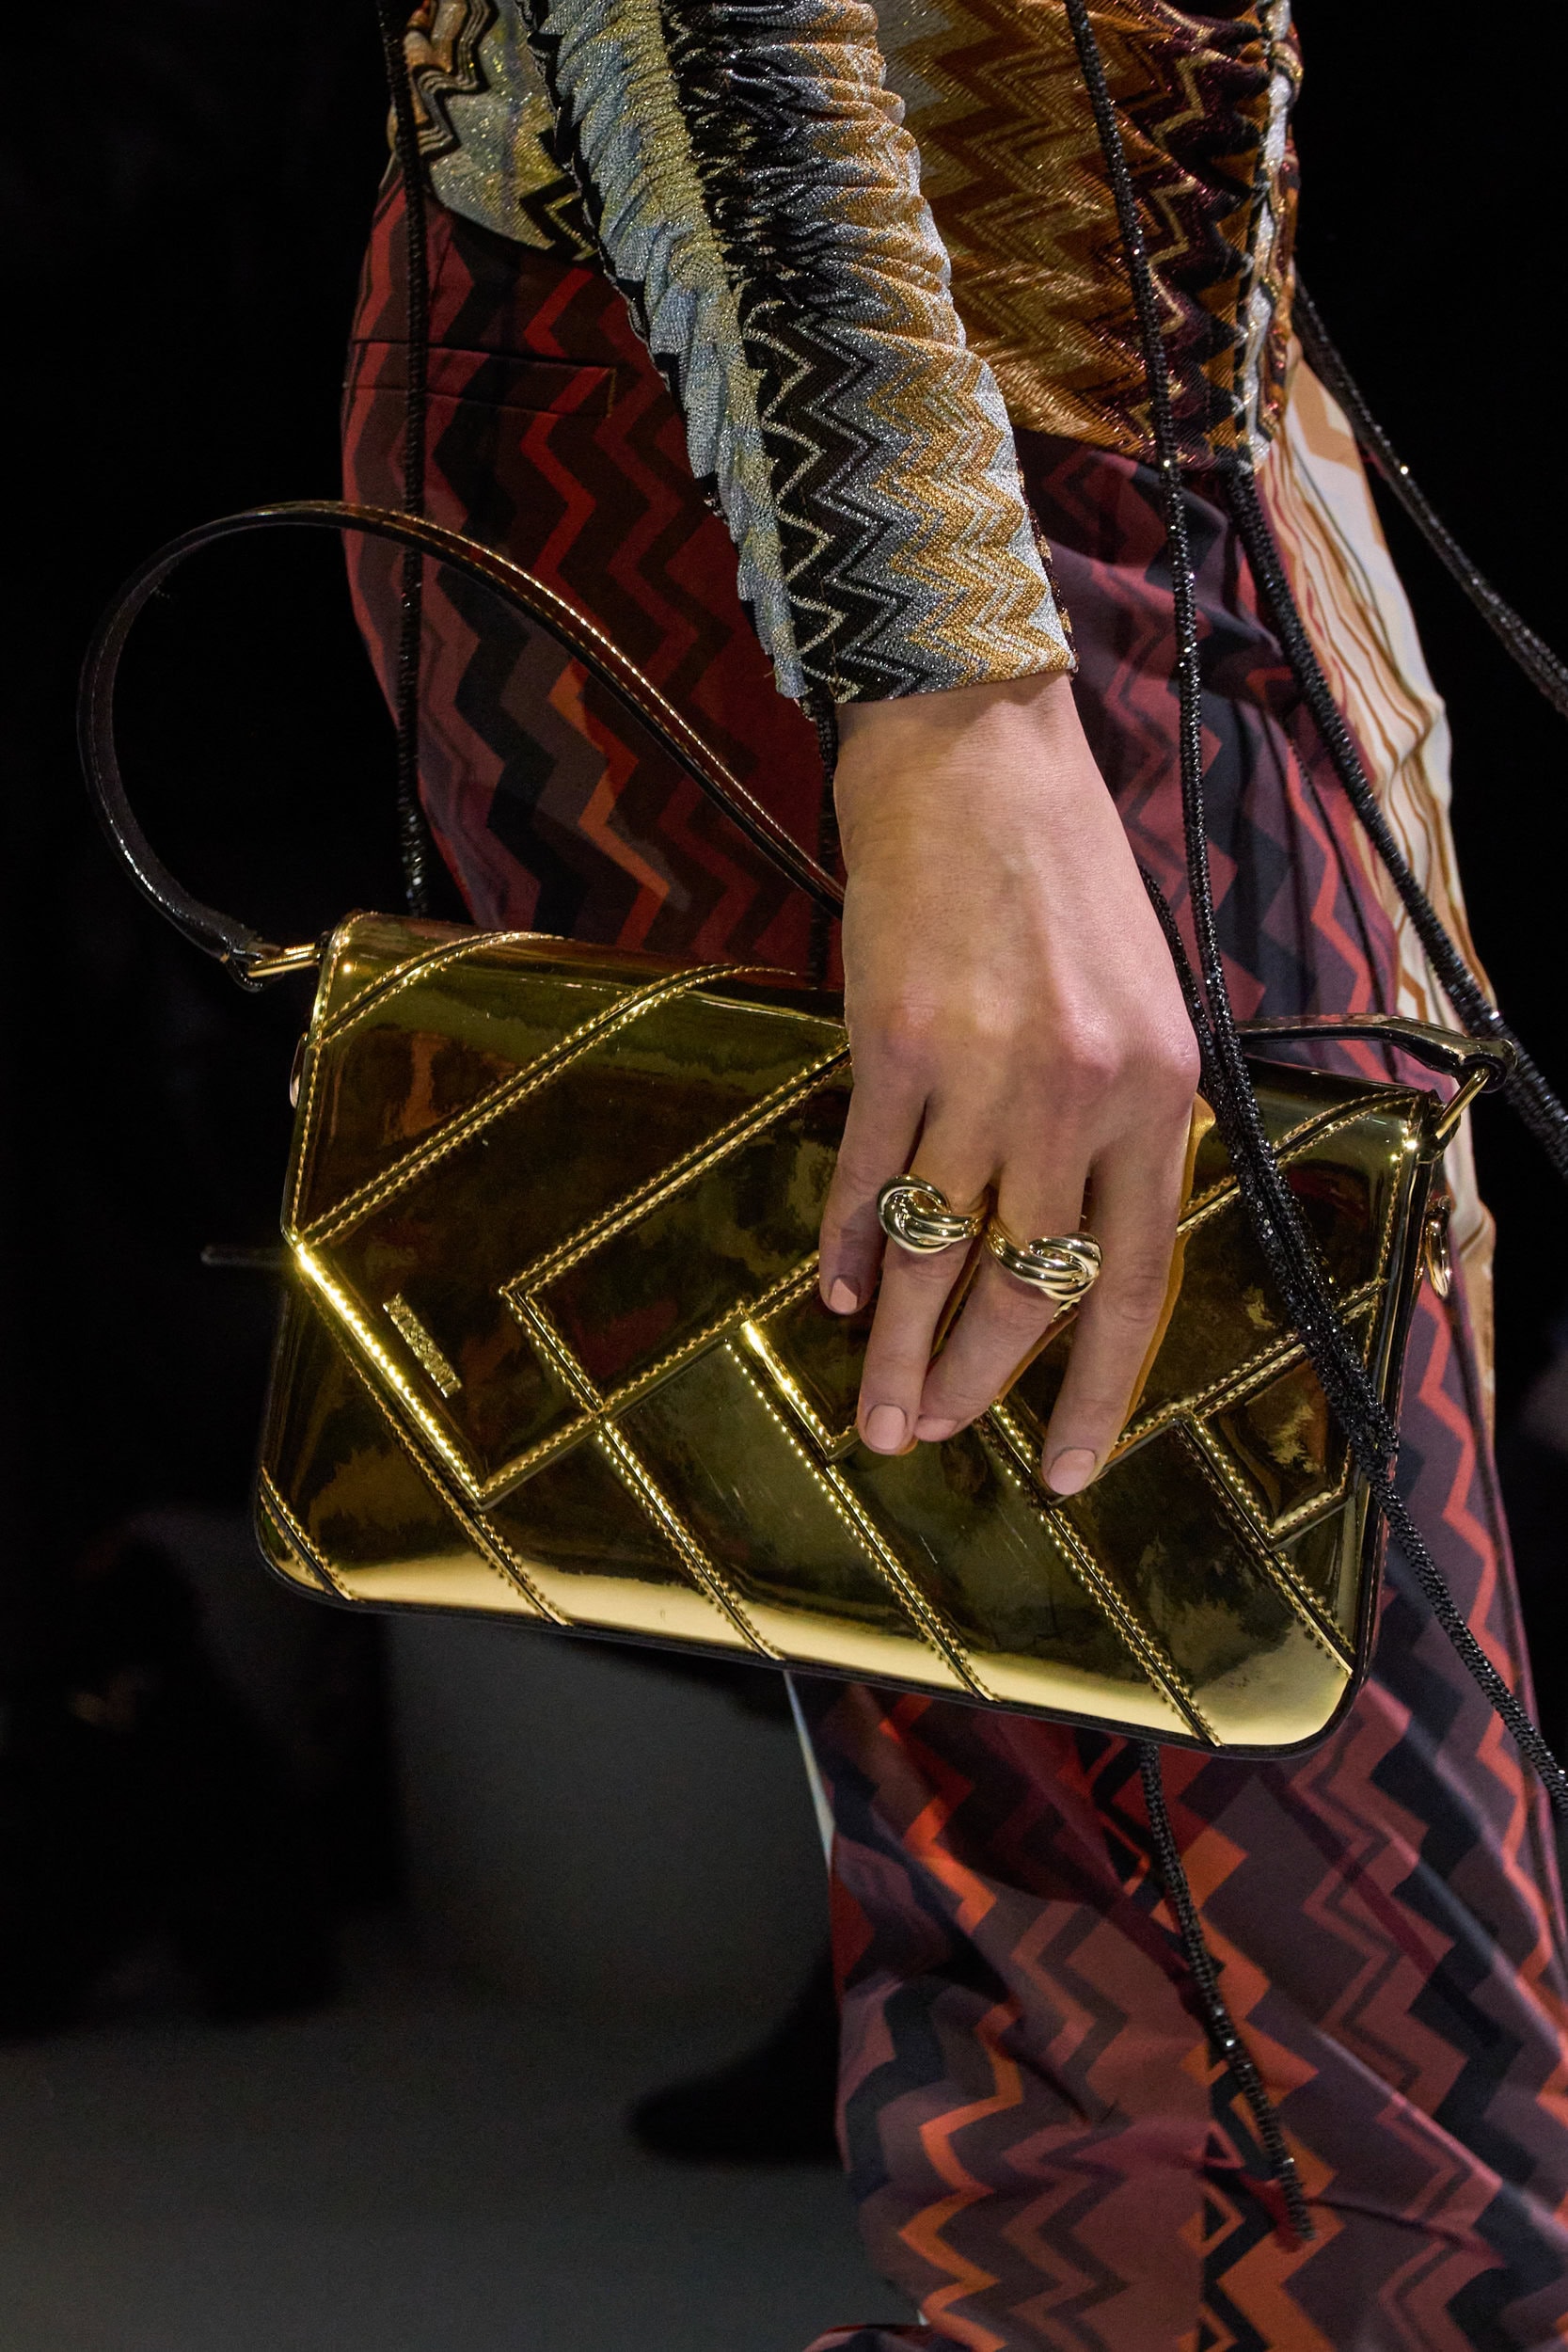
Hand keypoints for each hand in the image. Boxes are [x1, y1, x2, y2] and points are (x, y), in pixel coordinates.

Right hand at [818, 670, 1199, 1491]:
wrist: (976, 753)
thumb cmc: (1061, 877)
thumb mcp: (1139, 1004)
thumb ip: (1120, 1123)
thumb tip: (1070, 1247)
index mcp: (1160, 1096)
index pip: (1136, 1283)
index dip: (1097, 1392)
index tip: (1065, 1470)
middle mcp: (1082, 1097)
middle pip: (1027, 1289)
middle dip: (972, 1383)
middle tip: (927, 1440)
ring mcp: (986, 1073)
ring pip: (935, 1253)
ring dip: (895, 1346)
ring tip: (870, 1416)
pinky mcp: (894, 1044)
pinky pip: (865, 1178)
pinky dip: (841, 1243)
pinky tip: (828, 1290)